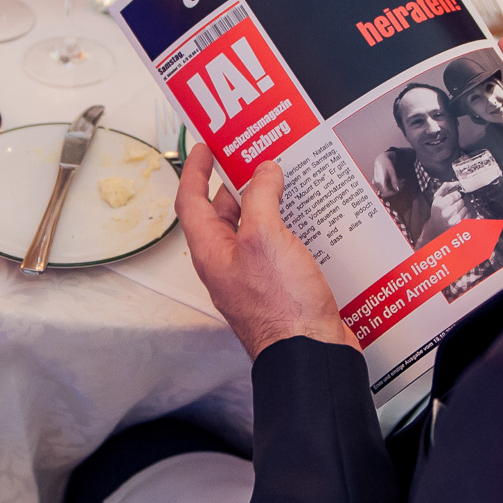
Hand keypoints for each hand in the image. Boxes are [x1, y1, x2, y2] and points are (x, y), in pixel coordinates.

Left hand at [174, 146, 355, 360]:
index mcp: (212, 252)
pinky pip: (279, 249)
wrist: (310, 354)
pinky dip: (290, 228)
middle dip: (237, 183)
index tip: (205, 147)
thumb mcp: (264, 238)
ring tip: (288, 182)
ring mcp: (254, 278)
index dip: (195, 170)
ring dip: (268, 204)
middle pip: (223, 214)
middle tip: (254, 157)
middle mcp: (228, 265)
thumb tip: (263, 172)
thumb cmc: (281, 308)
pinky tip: (311, 221)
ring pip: (255, 230)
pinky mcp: (280, 288)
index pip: (190, 202)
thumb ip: (260, 198)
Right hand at [368, 150, 403, 198]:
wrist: (380, 159)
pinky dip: (388, 187)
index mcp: (380, 181)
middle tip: (401, 185)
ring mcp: (375, 183)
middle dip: (394, 190)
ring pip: (383, 191)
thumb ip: (394, 182)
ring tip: (398, 183)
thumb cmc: (385, 163)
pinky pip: (382, 188)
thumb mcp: (392, 172)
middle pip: (385, 193)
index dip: (393, 193)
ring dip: (391, 189)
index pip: (386, 193)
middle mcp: (376, 183)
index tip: (398, 189)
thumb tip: (397, 189)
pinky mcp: (376, 182)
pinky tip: (393, 183)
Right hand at [421, 182, 468, 241]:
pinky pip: (469, 216)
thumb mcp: (437, 198)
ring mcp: (453, 221)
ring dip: (462, 209)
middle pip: (461, 202)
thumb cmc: (437, 211)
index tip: (453, 198)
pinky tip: (459, 216)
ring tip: (455, 212)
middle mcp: (446, 213)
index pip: (456, 195)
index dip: (456, 195)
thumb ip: (445, 187)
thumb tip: (457, 182)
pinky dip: (466, 215)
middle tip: (453, 206)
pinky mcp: (459, 226)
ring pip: (466, 208)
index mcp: (439, 205)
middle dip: (459, 202)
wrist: (436, 228)